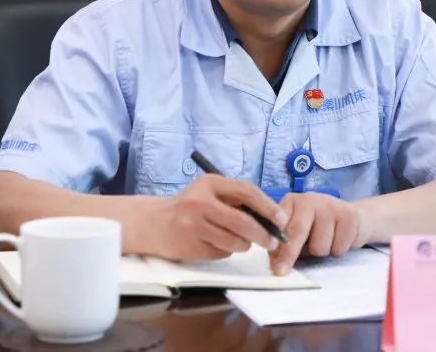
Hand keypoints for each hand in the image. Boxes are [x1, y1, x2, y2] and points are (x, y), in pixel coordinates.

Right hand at [150, 174, 288, 261]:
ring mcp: (195, 224)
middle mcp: (201, 202)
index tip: (281, 219)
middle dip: (263, 234)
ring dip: (244, 245)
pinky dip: (226, 251)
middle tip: (272, 242)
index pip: (246, 191)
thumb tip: (271, 216)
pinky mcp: (191, 245)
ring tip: (238, 241)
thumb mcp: (209, 192)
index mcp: (210, 183)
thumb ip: (235, 199)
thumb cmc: (189, 207)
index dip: (267, 206)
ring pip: (235, 241)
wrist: (154, 222)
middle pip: (243, 222)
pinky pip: (222, 252)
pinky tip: (214, 243)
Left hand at [269, 193, 370, 274]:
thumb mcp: (296, 233)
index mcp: (291, 202)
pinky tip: (338, 239)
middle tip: (282, 271)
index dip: (273, 242)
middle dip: (289, 253)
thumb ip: (282, 246)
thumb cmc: (316, 227)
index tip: (272, 259)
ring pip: (319, 246)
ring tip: (324, 242)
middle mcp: (309, 199)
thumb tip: (274, 264)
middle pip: (297, 230)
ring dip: (321, 252)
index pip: (279, 223)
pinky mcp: (349, 215)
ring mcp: (330, 205)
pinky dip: (337, 250)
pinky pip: (339, 248)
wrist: (349, 217)